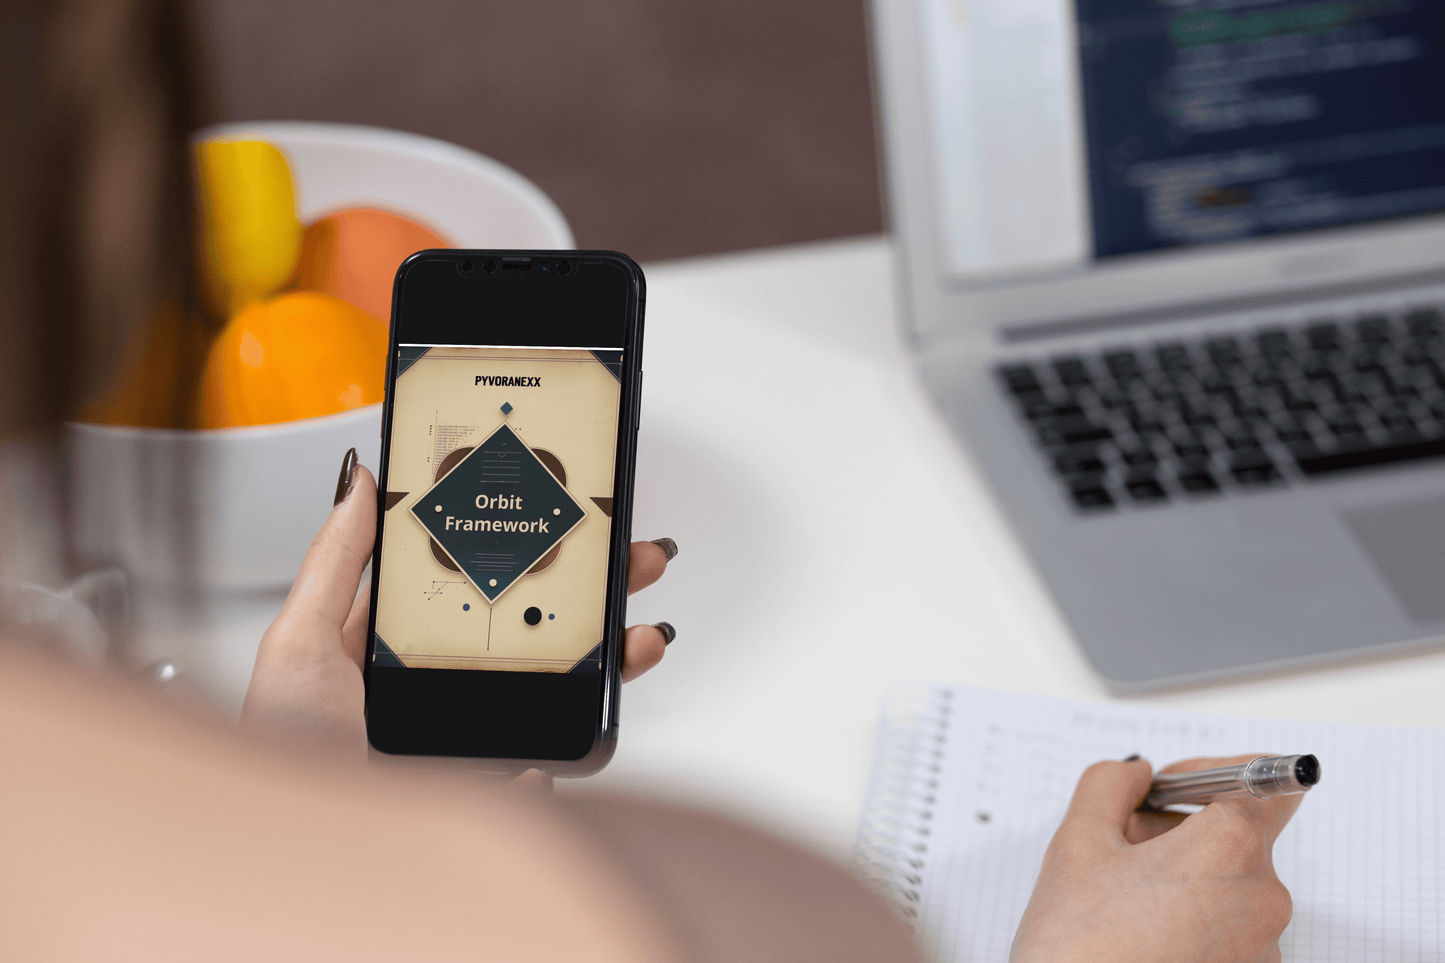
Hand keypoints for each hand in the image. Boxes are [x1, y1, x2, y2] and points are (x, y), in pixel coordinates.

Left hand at [240, 452, 676, 759]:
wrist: (306, 861)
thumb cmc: (283, 752)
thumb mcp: (298, 643)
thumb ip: (334, 562)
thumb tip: (361, 482)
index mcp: (392, 641)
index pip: (470, 577)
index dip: (518, 544)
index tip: (560, 513)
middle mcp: (436, 683)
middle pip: (529, 623)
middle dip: (588, 590)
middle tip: (630, 560)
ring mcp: (468, 733)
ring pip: (555, 685)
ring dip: (607, 658)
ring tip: (639, 639)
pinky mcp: (490, 784)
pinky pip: (549, 758)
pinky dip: (576, 741)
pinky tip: (584, 717)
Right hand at [1010, 754, 1301, 962]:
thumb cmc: (1080, 947)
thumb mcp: (1078, 842)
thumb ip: (1110, 786)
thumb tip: (1135, 773)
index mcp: (1232, 849)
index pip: (1265, 784)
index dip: (1213, 774)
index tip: (1169, 786)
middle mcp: (1264, 900)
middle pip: (1234, 839)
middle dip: (1176, 832)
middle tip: (1118, 846)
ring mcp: (1261, 952)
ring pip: (1225, 888)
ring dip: (1179, 879)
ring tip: (1118, 902)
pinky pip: (1225, 934)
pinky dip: (1186, 923)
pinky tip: (1135, 937)